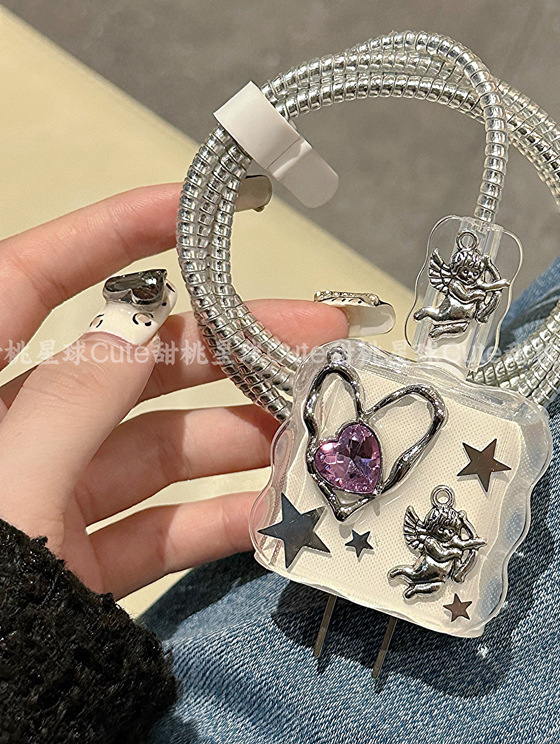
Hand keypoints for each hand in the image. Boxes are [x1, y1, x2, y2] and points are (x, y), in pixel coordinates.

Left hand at [0, 185, 346, 597]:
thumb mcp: (6, 482)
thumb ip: (73, 398)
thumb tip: (137, 330)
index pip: (33, 274)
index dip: (116, 231)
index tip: (197, 208)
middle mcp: (10, 430)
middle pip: (133, 363)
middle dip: (229, 348)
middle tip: (315, 342)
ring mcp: (47, 497)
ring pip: (161, 448)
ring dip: (242, 440)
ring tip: (317, 434)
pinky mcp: (75, 561)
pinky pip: (160, 527)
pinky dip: (220, 519)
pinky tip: (280, 511)